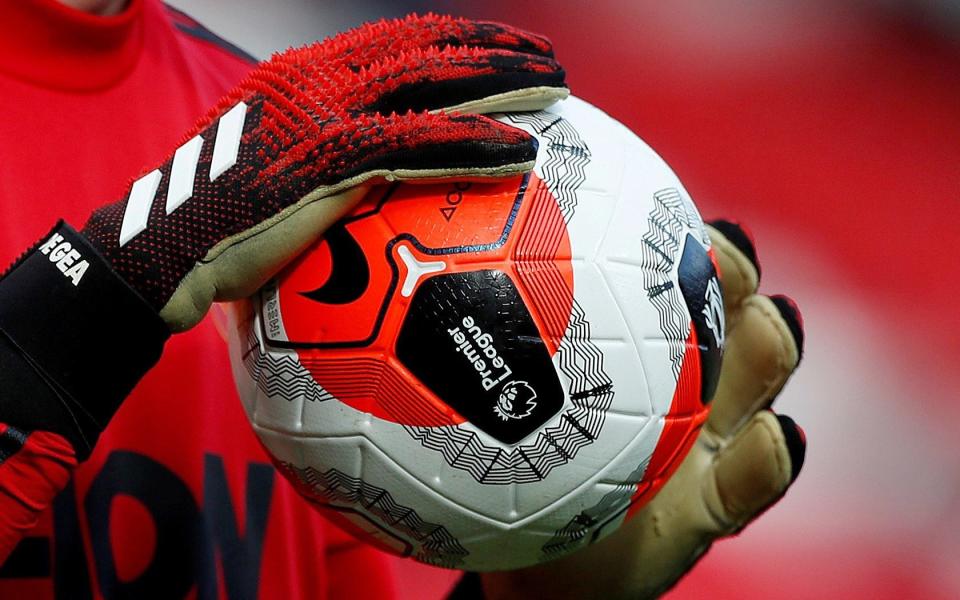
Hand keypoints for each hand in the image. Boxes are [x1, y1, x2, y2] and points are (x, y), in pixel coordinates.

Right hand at [0, 14, 567, 457]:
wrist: (162, 252)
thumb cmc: (219, 228)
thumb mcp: (274, 178)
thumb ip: (326, 166)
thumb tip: (377, 193)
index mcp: (304, 76)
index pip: (395, 42)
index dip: (455, 38)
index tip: (504, 47)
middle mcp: (314, 78)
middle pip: (424, 46)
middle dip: (492, 47)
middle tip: (547, 57)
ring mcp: (319, 112)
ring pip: (429, 82)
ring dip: (500, 83)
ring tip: (554, 88)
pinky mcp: (323, 157)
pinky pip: (416, 144)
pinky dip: (473, 145)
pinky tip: (520, 152)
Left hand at [482, 220, 805, 598]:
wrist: (536, 568)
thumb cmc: (508, 472)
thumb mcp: (478, 396)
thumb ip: (471, 327)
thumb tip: (415, 230)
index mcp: (636, 348)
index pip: (670, 275)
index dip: (680, 236)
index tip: (664, 213)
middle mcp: (682, 381)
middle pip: (724, 303)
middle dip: (733, 273)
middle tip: (715, 250)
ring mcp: (706, 441)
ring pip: (762, 370)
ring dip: (770, 342)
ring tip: (763, 319)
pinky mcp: (713, 508)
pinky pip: (759, 477)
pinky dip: (772, 455)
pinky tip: (770, 435)